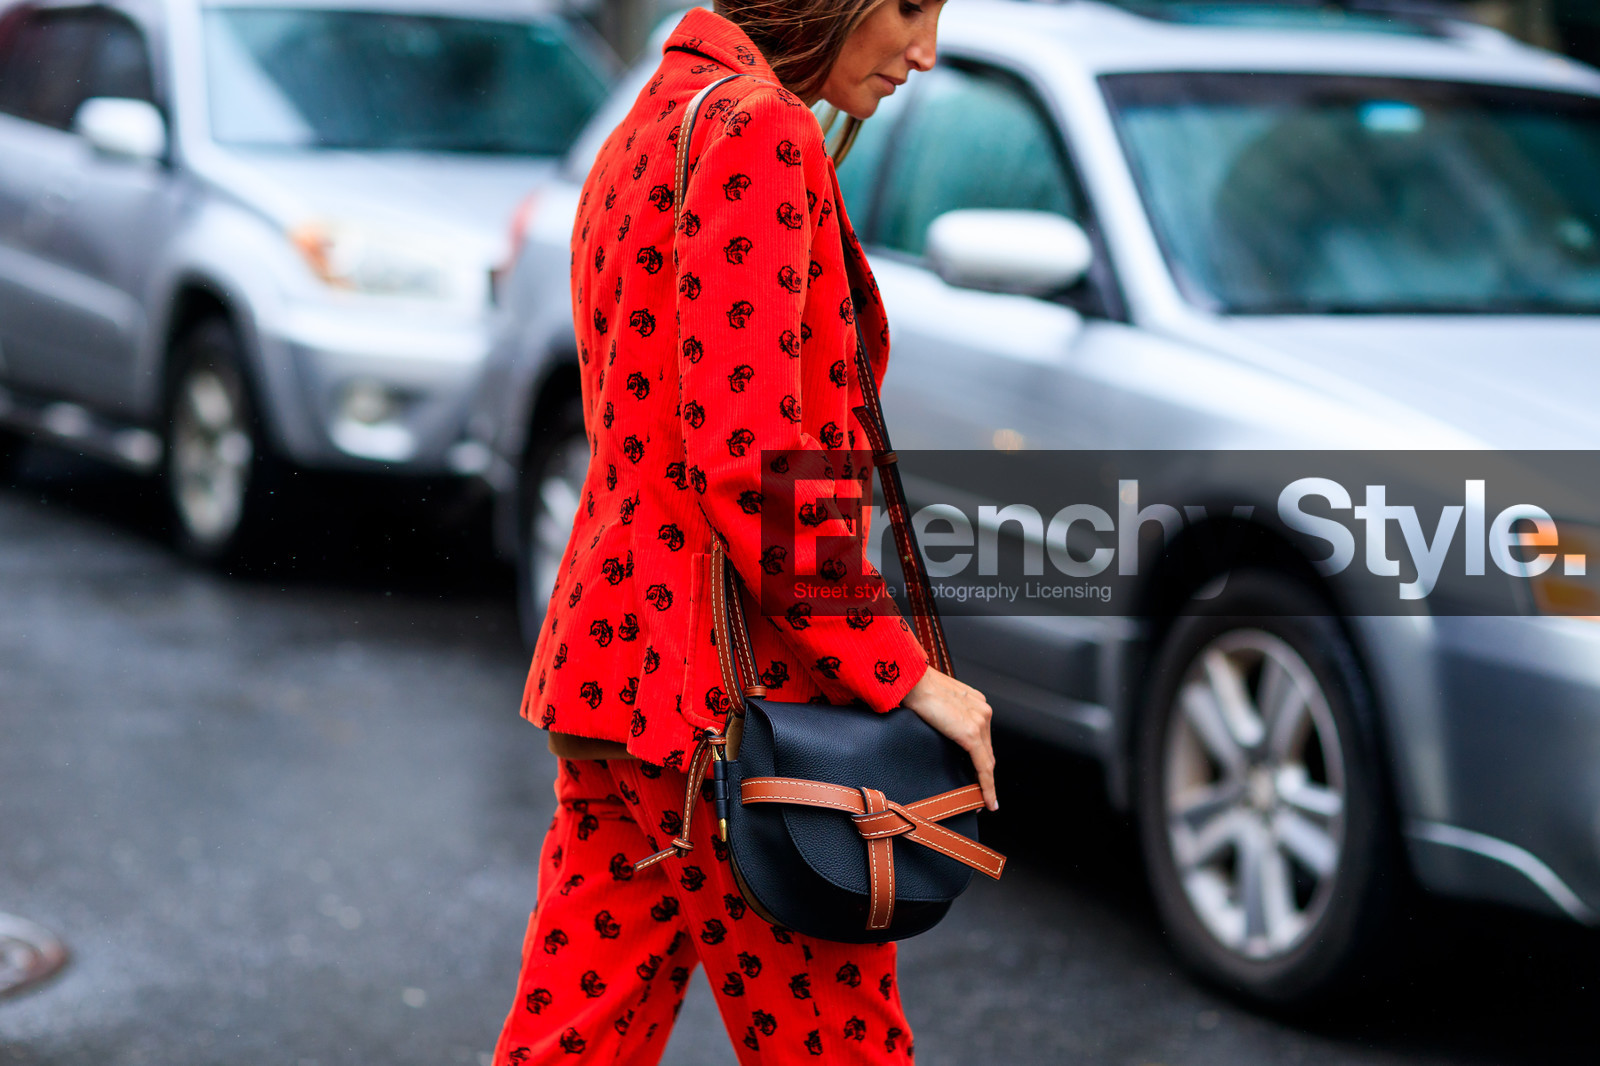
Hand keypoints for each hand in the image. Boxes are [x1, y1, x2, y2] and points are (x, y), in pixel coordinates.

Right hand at [902, 666, 996, 810]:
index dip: (983, 757)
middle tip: (983, 793)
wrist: (912, 681)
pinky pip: (983, 767)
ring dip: (986, 781)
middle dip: (985, 772)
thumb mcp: (938, 701)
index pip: (983, 736)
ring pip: (987, 761)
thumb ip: (947, 714)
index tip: (982, 773)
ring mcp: (979, 723)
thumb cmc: (917, 688)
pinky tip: (988, 800)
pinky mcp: (971, 735)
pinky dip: (987, 786)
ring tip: (985, 800)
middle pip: (987, 750)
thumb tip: (942, 728)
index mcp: (976, 702)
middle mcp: (983, 711)